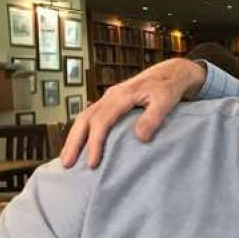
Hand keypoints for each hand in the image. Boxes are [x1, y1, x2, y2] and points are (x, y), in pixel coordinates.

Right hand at [60, 59, 204, 168]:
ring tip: (67, 158)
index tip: (93, 163)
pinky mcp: (112, 102)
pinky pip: (91, 117)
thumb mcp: (166, 101)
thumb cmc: (169, 87)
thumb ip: (153, 118)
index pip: (101, 121)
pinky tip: (80, 144)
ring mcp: (109, 98)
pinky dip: (82, 131)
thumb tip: (139, 137)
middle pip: (84, 119)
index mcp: (121, 96)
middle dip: (74, 142)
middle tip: (67, 165)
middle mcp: (110, 96)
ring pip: (84, 117)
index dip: (95, 143)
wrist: (172, 72)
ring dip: (74, 138)